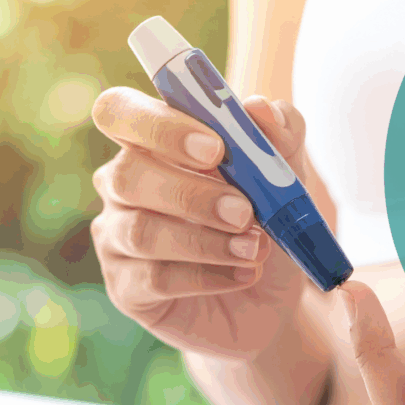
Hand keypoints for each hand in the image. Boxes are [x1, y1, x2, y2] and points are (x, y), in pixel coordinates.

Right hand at [90, 87, 312, 357]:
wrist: (269, 297)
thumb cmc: (264, 222)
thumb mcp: (287, 175)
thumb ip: (281, 134)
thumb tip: (260, 107)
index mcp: (151, 141)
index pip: (119, 111)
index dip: (158, 125)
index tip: (215, 148)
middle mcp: (122, 184)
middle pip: (126, 174)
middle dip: (191, 193)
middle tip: (245, 211)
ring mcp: (117, 237)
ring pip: (141, 231)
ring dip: (206, 240)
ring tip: (255, 248)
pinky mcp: (126, 288)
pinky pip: (154, 279)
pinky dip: (208, 276)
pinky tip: (244, 274)